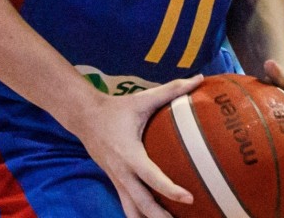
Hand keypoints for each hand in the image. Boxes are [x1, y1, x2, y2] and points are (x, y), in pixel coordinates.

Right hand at [72, 74, 202, 217]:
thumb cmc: (117, 108)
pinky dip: (140, 215)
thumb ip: (172, 89)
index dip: (169, 189)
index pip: (151, 177)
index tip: (188, 198)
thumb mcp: (143, 98)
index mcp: (129, 153)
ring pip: (132, 210)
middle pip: (141, 204)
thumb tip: (199, 79)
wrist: (84, 117)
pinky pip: (128, 205)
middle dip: (160, 217)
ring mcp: (117, 180)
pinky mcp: (115, 182)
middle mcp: (122, 171)